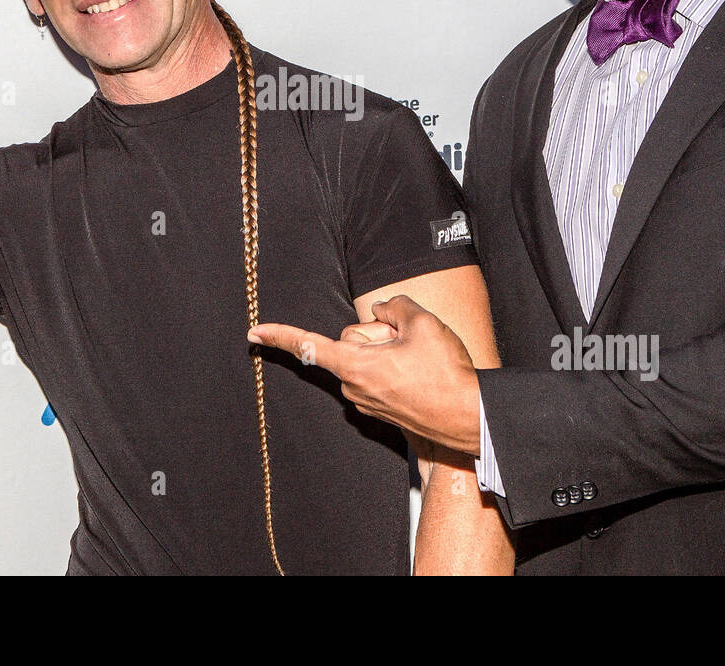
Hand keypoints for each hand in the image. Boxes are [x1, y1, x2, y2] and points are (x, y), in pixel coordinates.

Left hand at [248, 294, 481, 454]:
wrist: (469, 418)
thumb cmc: (445, 374)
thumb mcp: (423, 322)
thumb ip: (395, 305)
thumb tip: (382, 309)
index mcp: (356, 365)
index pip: (310, 345)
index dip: (281, 335)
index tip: (254, 333)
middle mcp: (354, 387)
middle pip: (353, 340)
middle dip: (378, 333)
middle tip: (410, 341)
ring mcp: (367, 401)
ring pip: (367, 357)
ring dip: (390, 351)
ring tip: (420, 362)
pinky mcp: (380, 410)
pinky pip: (379, 374)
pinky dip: (396, 367)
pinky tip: (420, 374)